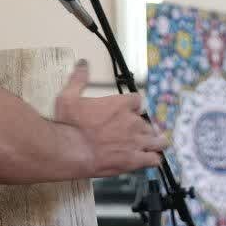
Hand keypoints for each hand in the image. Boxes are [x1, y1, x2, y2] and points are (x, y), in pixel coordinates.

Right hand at [54, 60, 165, 177]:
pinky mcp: (134, 160)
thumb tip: (83, 64)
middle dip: (143, 126)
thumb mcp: (68, 97)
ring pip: (156, 140)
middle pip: (147, 121)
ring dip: (155, 141)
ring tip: (154, 144)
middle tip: (136, 132)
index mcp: (119, 105)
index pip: (138, 100)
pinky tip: (151, 159)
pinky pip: (154, 159)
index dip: (135, 105)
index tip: (131, 110)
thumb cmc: (69, 125)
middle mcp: (131, 122)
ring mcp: (135, 141)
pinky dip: (154, 159)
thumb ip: (78, 79)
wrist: (70, 150)